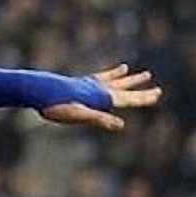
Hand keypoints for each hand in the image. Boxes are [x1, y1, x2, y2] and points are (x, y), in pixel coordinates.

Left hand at [40, 64, 160, 131]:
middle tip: (156, 87)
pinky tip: (113, 71)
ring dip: (127, 78)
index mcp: (101, 97)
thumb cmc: (57, 105)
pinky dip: (108, 75)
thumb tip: (121, 125)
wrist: (37, 89)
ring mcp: (88, 84)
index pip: (128, 98)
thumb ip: (100, 119)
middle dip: (139, 89)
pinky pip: (97, 78)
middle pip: (124, 89)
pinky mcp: (78, 83)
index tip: (158, 94)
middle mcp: (97, 88)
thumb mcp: (79, 115)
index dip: (143, 98)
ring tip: (139, 72)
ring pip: (113, 80)